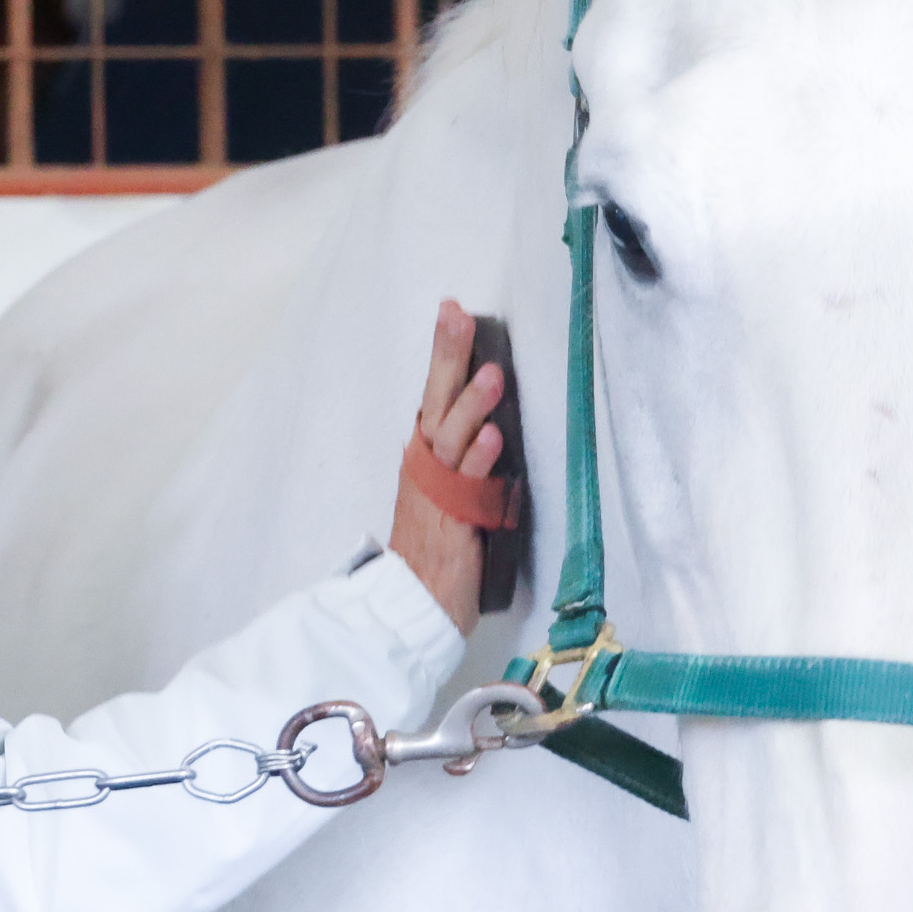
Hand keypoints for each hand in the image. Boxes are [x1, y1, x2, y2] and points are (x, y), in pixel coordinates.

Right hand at [389, 301, 508, 630]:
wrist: (416, 599)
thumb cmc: (435, 545)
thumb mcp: (445, 489)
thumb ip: (463, 454)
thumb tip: (489, 419)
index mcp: (424, 454)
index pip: (434, 393)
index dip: (443, 353)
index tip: (452, 312)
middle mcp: (427, 464)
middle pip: (436, 401)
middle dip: (447, 356)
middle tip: (457, 316)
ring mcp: (439, 489)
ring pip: (454, 438)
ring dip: (472, 405)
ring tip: (492, 374)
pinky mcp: (456, 517)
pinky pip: (470, 483)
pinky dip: (481, 459)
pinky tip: (496, 437)